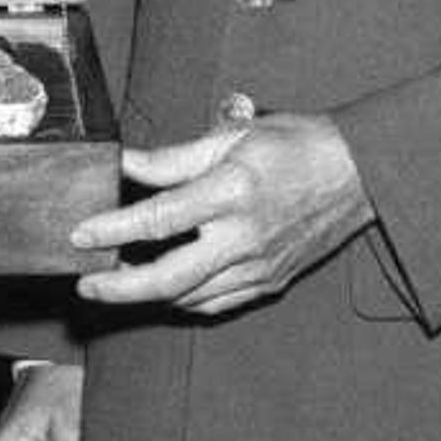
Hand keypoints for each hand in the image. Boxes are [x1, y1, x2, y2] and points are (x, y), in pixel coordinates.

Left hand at [70, 105, 370, 317]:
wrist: (360, 174)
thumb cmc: (297, 146)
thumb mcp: (232, 137)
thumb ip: (173, 159)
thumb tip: (125, 164)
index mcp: (233, 192)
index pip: (160, 220)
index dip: (113, 230)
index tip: (80, 234)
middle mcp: (245, 237)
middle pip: (169, 278)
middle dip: (119, 287)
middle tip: (86, 283)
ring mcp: (260, 266)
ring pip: (189, 297)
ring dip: (147, 294)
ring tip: (116, 280)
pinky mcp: (270, 283)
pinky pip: (215, 303)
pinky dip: (183, 299)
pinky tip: (162, 287)